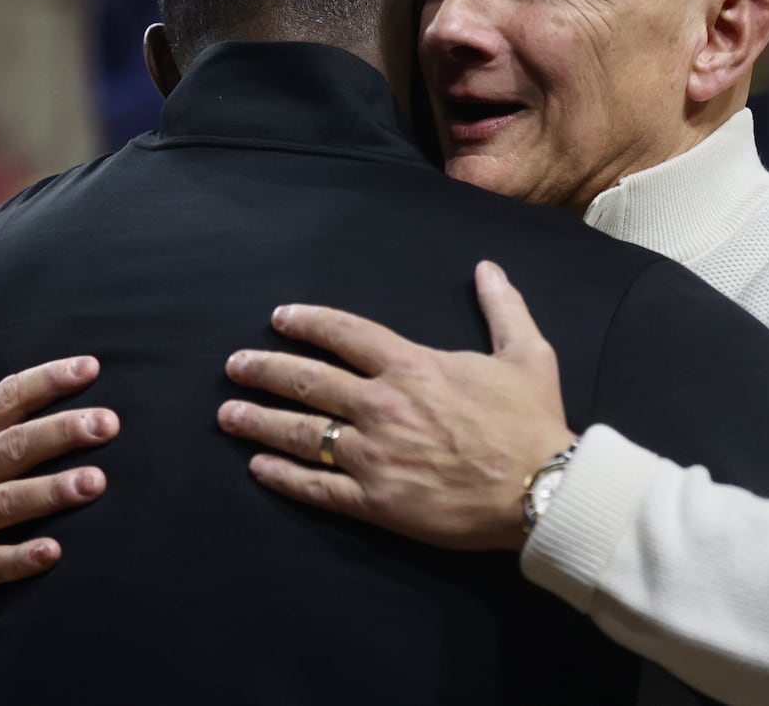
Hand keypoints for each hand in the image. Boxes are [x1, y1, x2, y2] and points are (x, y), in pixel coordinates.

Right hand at [0, 331, 118, 651]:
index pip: (2, 400)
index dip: (46, 381)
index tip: (91, 367)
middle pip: (13, 446)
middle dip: (62, 432)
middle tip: (110, 423)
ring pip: (7, 502)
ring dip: (51, 491)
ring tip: (97, 482)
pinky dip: (21, 559)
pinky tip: (55, 552)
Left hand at [219, 261, 573, 551]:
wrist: (540, 489)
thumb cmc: (533, 422)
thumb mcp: (527, 354)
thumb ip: (503, 308)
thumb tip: (488, 269)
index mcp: (413, 366)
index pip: (345, 333)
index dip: (308, 322)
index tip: (279, 318)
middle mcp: (382, 404)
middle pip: (308, 380)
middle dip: (265, 369)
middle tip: (235, 365)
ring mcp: (374, 454)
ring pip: (301, 432)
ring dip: (259, 421)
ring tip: (228, 414)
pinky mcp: (375, 500)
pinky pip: (316, 486)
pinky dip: (283, 477)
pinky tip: (258, 468)